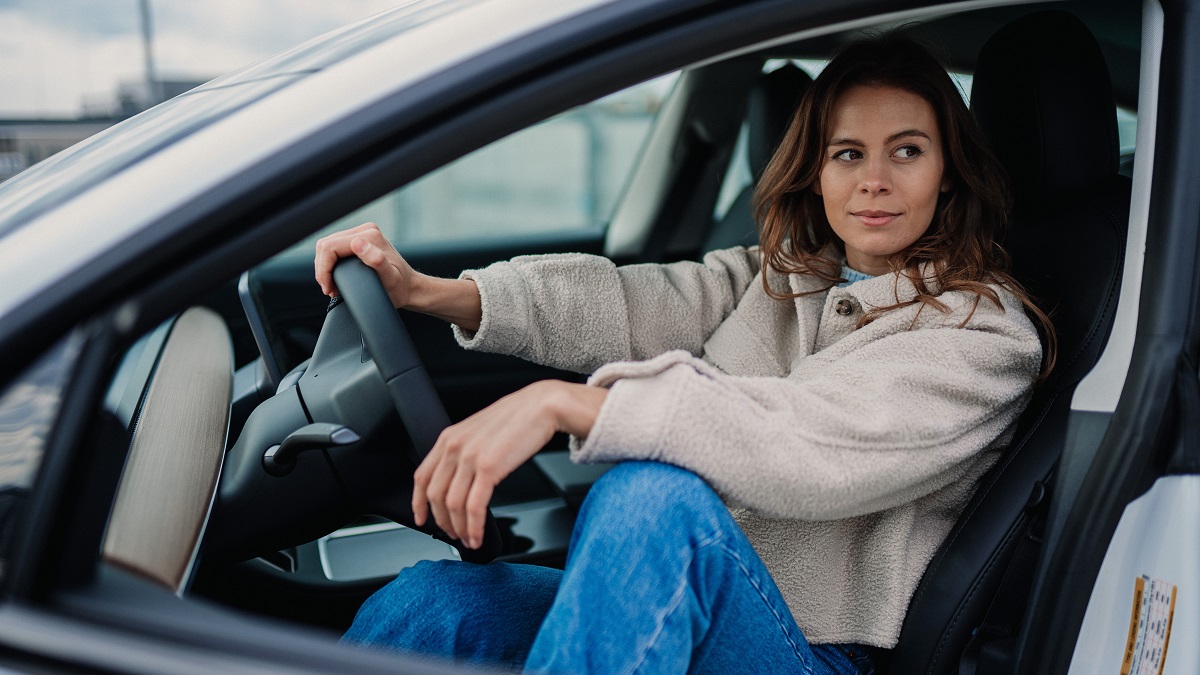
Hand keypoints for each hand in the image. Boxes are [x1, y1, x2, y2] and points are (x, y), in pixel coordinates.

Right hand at [313, 221, 482, 329]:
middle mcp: (366, 230)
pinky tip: (336, 277)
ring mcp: (362, 234)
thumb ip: (376, 261)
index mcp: (370, 236)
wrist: (409, 287)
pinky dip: (330, 263)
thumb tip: (357, 244)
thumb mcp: (390, 278)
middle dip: (322, 269)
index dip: (323, 269)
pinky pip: (335, 248)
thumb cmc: (400, 287)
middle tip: (329, 289)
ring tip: (332, 286)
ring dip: (325, 267)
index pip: (330, 246)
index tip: (329, 288)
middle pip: (326, 245)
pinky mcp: (360, 240)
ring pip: (328, 246)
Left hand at [413, 380, 607, 548]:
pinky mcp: (489, 468)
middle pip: (435, 496)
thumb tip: (460, 479)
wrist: (541, 406)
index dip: (418, 502)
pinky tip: (478, 536)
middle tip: (453, 535)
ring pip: (453, 505)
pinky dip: (474, 527)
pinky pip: (474, 507)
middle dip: (442, 522)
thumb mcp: (479, 431)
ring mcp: (470, 458)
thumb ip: (464, 451)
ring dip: (459, 528)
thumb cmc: (517, 418)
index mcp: (449, 438)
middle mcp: (454, 447)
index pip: (422, 476)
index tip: (422, 518)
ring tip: (468, 539)